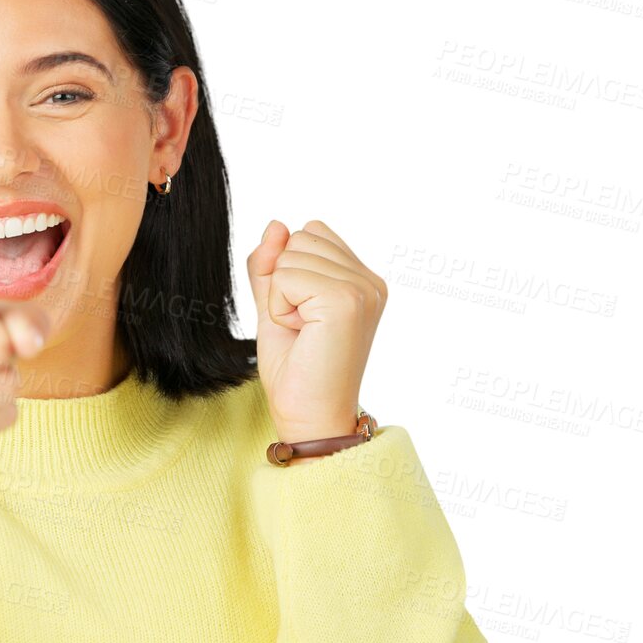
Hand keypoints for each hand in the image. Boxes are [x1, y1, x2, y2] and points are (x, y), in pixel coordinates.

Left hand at [245, 219, 386, 444]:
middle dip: (284, 283)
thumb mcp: (276, 306)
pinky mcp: (346, 300)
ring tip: (304, 333)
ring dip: (281, 298)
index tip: (305, 316)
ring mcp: (362, 289)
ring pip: (290, 254)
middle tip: (303, 328)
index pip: (310, 232)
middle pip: (299, 237)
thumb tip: (274, 225)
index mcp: (362, 279)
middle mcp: (370, 281)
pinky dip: (280, 308)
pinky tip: (302, 334)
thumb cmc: (296, 370)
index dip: (290, 272)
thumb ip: (272, 266)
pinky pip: (286, 277)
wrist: (309, 417)